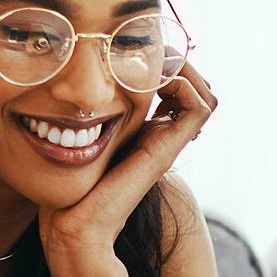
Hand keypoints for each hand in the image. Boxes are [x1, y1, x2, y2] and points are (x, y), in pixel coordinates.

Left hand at [39, 61, 216, 276]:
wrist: (76, 225)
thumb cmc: (71, 189)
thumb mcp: (82, 142)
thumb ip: (90, 121)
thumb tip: (79, 94)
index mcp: (147, 134)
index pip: (178, 90)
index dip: (164, 66)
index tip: (134, 55)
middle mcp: (163, 137)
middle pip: (197, 90)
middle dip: (177, 63)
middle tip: (149, 52)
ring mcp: (168, 144)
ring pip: (204, 95)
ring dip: (183, 69)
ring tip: (153, 62)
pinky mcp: (165, 151)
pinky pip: (199, 107)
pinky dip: (184, 84)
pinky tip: (151, 79)